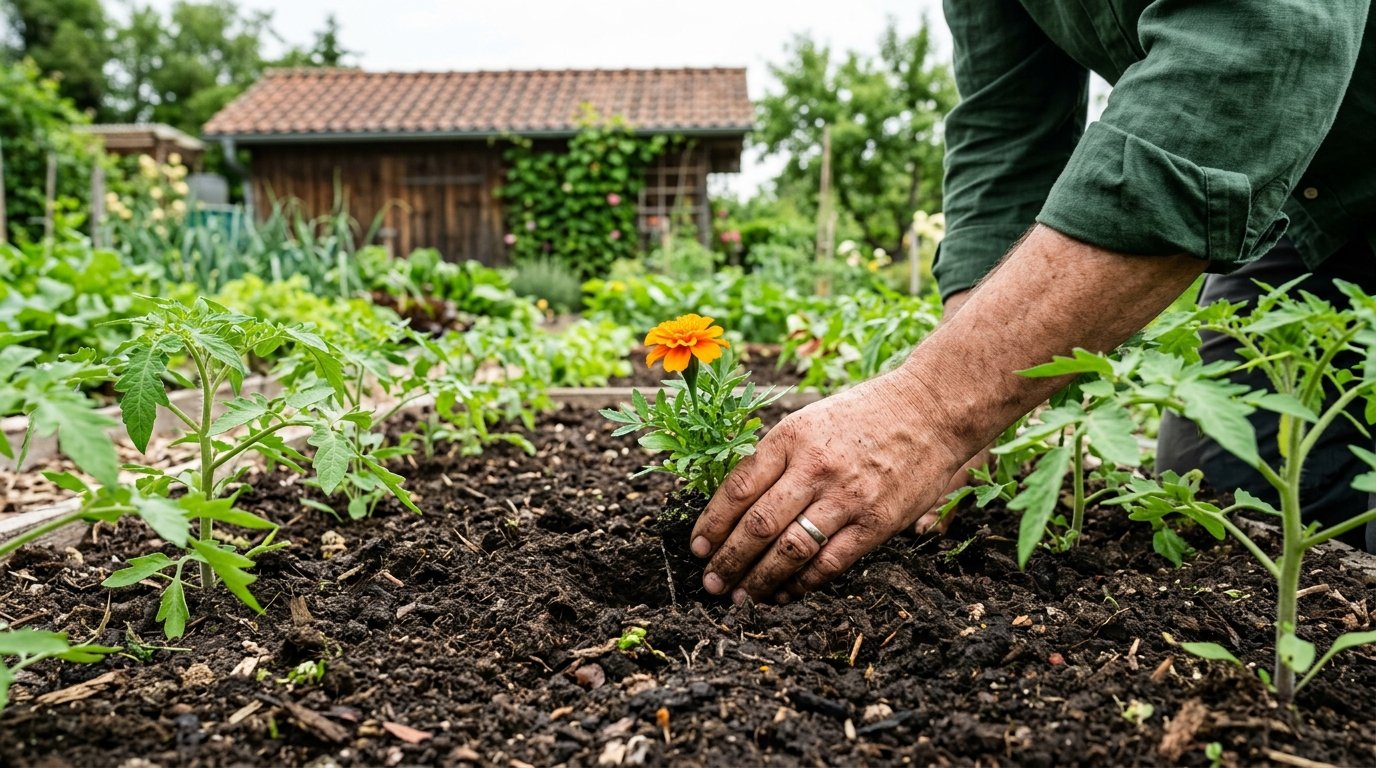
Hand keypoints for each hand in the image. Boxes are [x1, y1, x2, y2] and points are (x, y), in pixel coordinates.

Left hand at [685, 226, 1204, 605]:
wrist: (933, 407)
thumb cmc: (866, 415)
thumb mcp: (810, 421)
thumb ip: (776, 459)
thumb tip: (735, 506)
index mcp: (790, 437)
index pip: (737, 488)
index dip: (712, 524)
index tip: (698, 548)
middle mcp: (813, 466)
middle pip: (757, 525)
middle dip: (728, 560)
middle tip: (712, 583)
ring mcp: (846, 496)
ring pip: (788, 550)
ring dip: (758, 579)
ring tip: (741, 597)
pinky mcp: (876, 521)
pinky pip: (829, 562)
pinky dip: (801, 584)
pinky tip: (783, 594)